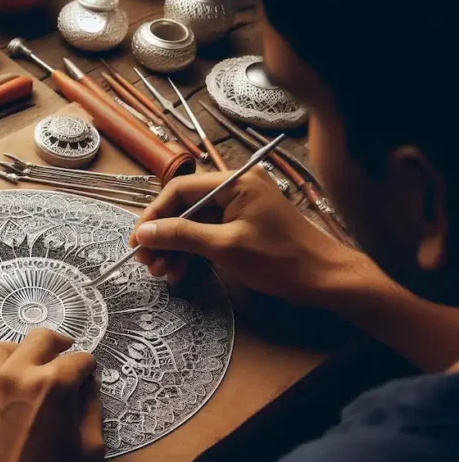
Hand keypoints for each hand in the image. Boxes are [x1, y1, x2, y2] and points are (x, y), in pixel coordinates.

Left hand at [0, 329, 102, 461]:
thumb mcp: (90, 448)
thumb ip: (91, 407)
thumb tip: (87, 384)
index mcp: (52, 384)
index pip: (78, 359)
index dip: (88, 368)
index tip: (88, 375)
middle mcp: (15, 376)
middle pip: (39, 338)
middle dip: (58, 345)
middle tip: (64, 356)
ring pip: (0, 348)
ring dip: (20, 352)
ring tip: (28, 368)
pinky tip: (4, 397)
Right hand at [131, 169, 373, 307]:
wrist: (324, 280)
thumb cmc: (280, 260)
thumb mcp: (225, 247)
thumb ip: (182, 235)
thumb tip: (145, 232)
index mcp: (235, 182)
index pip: (180, 189)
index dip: (153, 214)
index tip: (137, 240)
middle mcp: (235, 189)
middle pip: (184, 206)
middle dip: (162, 235)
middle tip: (145, 261)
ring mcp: (239, 208)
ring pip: (192, 223)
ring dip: (174, 247)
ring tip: (160, 272)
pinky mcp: (241, 227)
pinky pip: (207, 235)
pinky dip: (191, 253)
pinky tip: (179, 272)